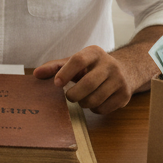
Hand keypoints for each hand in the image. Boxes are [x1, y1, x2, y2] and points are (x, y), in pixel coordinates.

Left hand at [33, 43, 156, 114]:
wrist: (126, 70)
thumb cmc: (92, 67)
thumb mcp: (75, 62)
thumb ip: (55, 67)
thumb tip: (36, 74)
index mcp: (94, 53)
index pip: (78, 60)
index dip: (65, 73)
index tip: (57, 83)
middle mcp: (109, 64)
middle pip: (88, 84)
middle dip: (73, 95)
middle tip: (69, 96)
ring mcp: (119, 80)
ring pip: (95, 99)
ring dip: (83, 103)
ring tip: (81, 98)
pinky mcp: (125, 95)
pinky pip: (103, 109)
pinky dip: (94, 109)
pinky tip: (94, 101)